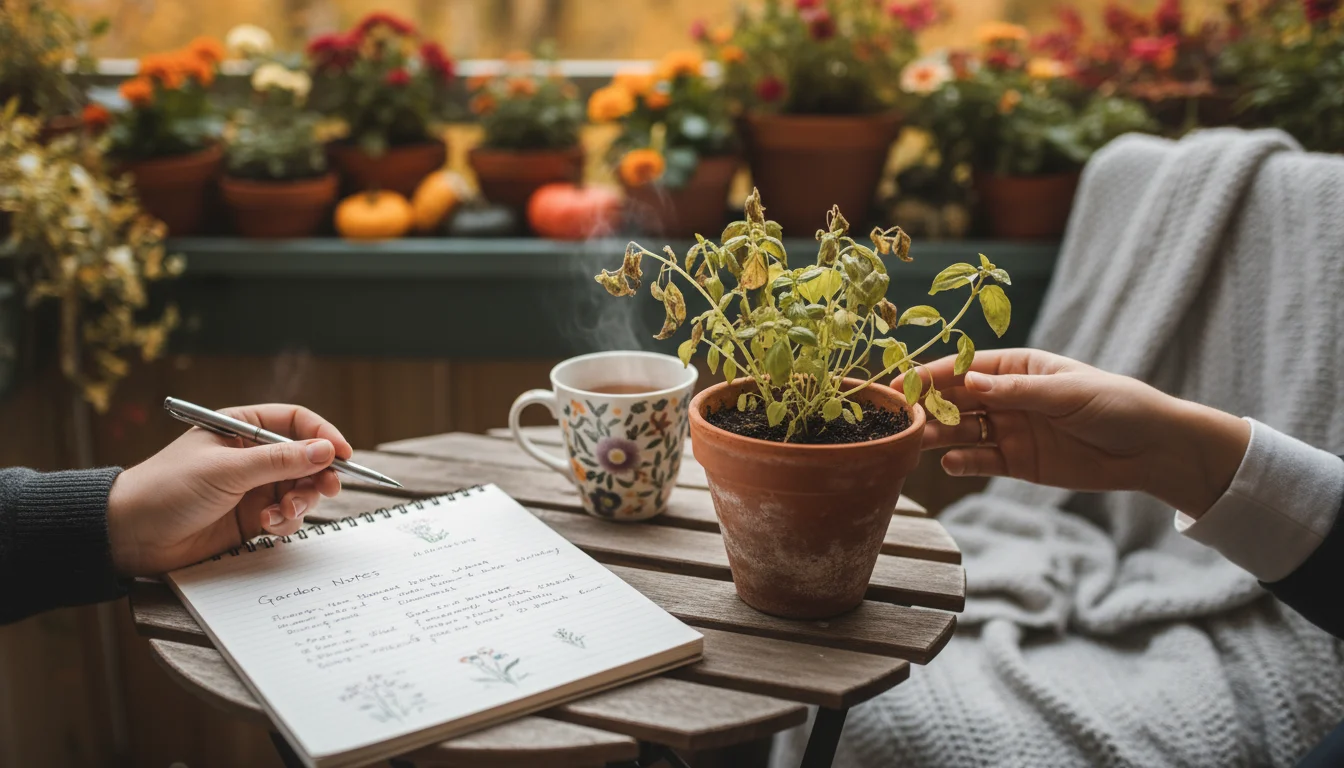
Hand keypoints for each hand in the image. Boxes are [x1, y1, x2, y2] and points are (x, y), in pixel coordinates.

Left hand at [107, 404, 353, 575]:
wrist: (131, 535)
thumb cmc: (169, 488)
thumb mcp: (227, 470)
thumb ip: (279, 461)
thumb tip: (327, 451)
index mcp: (242, 428)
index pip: (296, 422)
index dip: (323, 435)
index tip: (342, 455)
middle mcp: (252, 455)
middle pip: (306, 458)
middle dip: (318, 474)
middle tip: (327, 489)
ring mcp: (253, 487)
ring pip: (300, 488)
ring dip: (301, 500)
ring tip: (282, 511)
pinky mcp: (252, 517)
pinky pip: (286, 515)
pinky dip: (285, 521)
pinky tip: (266, 526)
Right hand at [893, 349, 1249, 516]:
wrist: (1152, 450)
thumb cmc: (1116, 405)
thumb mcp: (1067, 392)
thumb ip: (1016, 390)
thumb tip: (968, 380)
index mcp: (1020, 368)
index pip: (967, 368)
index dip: (933, 374)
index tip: (902, 383)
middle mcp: (1008, 397)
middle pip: (958, 399)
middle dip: (929, 405)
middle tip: (900, 416)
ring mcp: (1010, 430)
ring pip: (963, 430)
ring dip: (940, 434)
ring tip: (917, 441)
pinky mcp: (1017, 462)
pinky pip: (981, 460)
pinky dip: (964, 462)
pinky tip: (951, 462)